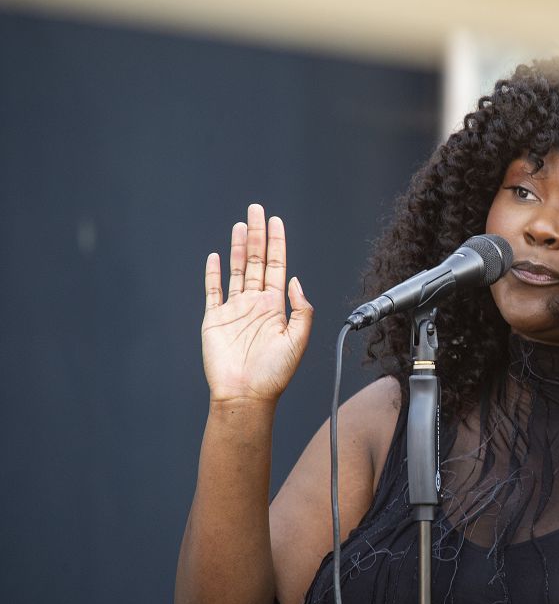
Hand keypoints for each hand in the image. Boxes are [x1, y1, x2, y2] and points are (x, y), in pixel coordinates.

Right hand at [202, 204, 312, 408]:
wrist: (246, 395)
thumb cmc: (274, 373)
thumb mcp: (298, 340)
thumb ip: (301, 310)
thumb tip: (296, 281)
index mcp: (276, 306)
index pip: (276, 266)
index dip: (277, 243)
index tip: (276, 221)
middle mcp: (255, 303)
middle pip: (255, 260)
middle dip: (256, 235)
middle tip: (256, 209)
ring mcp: (234, 310)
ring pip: (235, 270)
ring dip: (236, 247)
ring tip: (240, 225)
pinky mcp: (214, 320)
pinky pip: (212, 291)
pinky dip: (212, 273)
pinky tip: (215, 256)